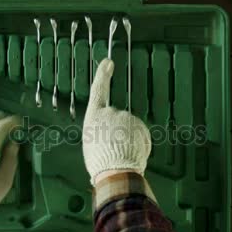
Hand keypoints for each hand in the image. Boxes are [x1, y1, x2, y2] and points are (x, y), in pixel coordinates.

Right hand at [83, 59, 151, 185]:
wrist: (116, 169)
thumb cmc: (100, 161)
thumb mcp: (91, 142)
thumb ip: (100, 130)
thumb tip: (108, 132)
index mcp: (94, 116)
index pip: (98, 90)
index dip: (103, 74)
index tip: (108, 61)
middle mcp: (110, 112)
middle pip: (116, 117)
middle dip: (118, 130)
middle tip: (112, 148)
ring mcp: (126, 117)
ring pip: (129, 127)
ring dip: (128, 138)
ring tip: (121, 153)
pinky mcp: (140, 125)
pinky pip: (139, 133)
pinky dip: (138, 142)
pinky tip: (131, 152)